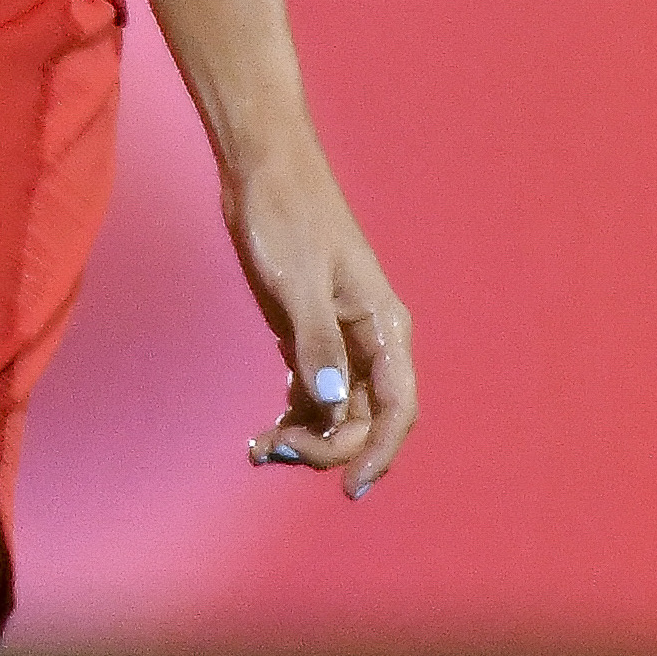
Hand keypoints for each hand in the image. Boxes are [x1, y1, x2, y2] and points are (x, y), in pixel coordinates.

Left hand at [228, 144, 416, 501]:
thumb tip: (330, 404)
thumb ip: (316, 343)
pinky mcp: (309, 332)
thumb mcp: (297, 280)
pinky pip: (313, 391)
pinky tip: (263, 432)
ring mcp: (339, 338)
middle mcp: (369, 339)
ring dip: (307, 438)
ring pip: (336, 410)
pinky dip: (294, 417)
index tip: (351, 488)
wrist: (262, 168)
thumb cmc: (286, 214)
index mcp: (383, 326)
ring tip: (259, 449)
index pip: (397, 408)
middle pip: (364, 417)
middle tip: (272, 452)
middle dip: (327, 446)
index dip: (379, 452)